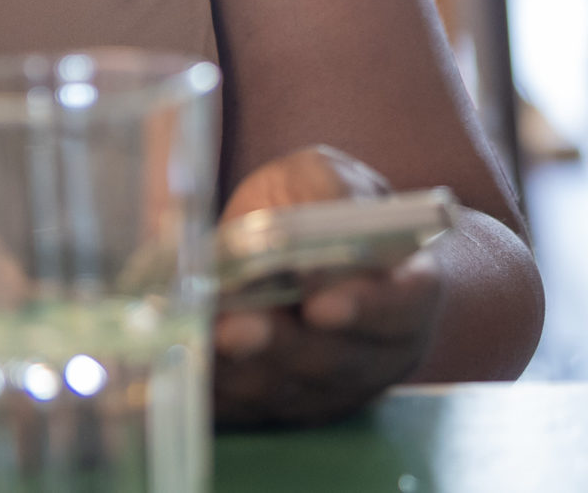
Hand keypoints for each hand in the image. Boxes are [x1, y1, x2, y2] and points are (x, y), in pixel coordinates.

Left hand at [213, 146, 443, 427]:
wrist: (292, 246)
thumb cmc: (315, 205)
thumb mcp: (325, 178)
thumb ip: (327, 190)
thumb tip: (317, 215)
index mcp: (408, 290)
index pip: (402, 306)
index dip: (365, 308)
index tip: (320, 305)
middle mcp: (375, 351)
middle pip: (334, 361)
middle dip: (279, 347)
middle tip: (235, 329)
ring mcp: (328, 388)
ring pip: (286, 391)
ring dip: (237, 373)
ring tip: (196, 344)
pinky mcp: (279, 406)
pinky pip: (244, 410)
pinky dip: (212, 392)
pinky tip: (180, 367)